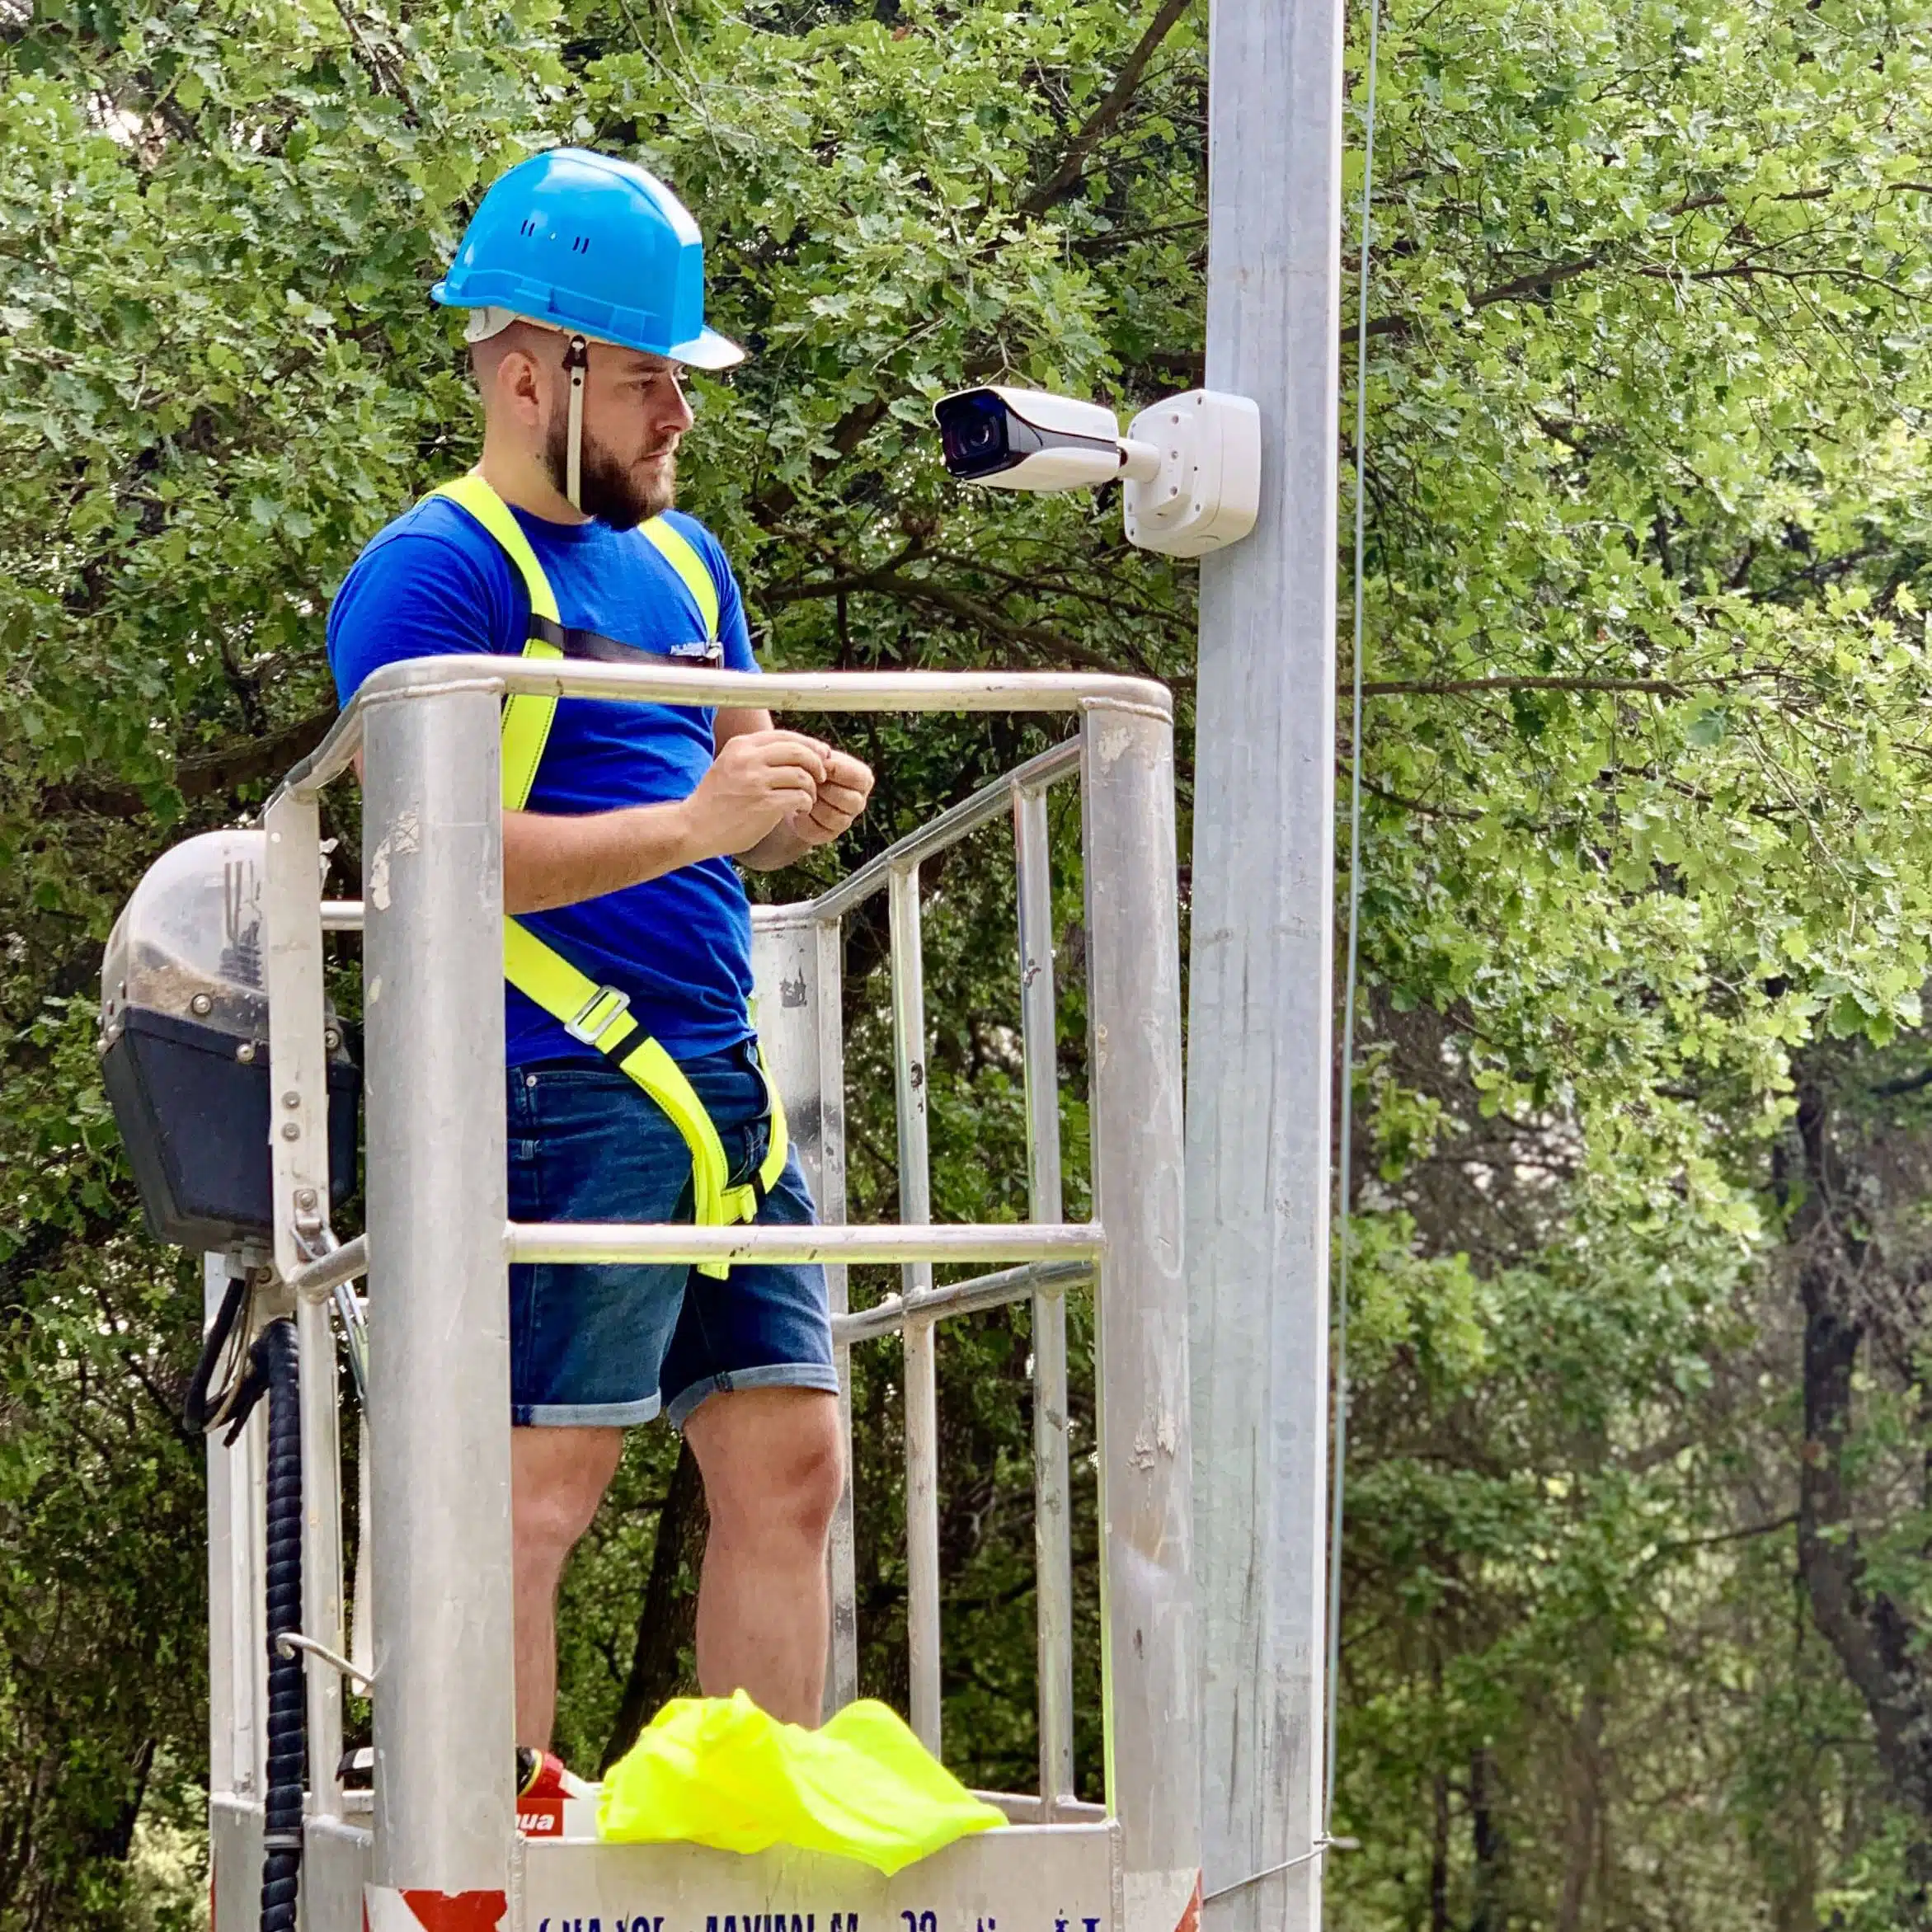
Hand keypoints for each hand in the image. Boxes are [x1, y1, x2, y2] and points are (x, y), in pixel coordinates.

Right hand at [682, 729, 824, 860]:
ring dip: (812, 788)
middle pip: (798, 751)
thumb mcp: (731, 765)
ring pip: (802, 775)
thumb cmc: (716, 800)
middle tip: (820, 778)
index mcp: (741, 745)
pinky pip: (799, 796)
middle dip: (816, 764)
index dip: (809, 745)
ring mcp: (756, 781)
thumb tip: (797, 747)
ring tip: (807, 798)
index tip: (820, 756)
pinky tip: (800, 809)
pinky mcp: (763, 804)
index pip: (786, 736)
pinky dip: (806, 803)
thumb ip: (757, 755)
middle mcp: (748, 758)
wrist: (694, 827)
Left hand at [786, 746, 873, 849]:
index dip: (835, 770)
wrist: (794, 790)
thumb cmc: (810, 768)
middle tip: (808, 781)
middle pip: (849, 800)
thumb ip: (821, 751)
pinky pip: (818, 830)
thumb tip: (823, 752)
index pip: (858, 777)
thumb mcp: (817, 756)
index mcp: (863, 779)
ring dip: (814, 804)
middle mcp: (859, 801)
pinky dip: (804, 820)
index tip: (819, 765)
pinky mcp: (828, 835)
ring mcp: (846, 821)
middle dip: (824, 790)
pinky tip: (798, 809)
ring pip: (834, 817)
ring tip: (802, 794)